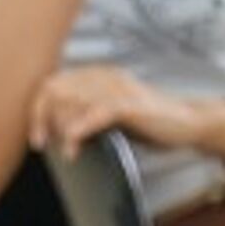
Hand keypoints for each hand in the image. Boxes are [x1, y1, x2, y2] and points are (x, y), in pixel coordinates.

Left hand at [28, 62, 187, 157]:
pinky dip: (78, 132)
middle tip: (45, 145)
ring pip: (71, 99)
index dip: (37, 110)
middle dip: (43, 119)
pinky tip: (74, 149)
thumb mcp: (107, 117)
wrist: (187, 123)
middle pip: (55, 89)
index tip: (37, 138)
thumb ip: (82, 116)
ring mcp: (118, 88)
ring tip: (69, 149)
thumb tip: (51, 130)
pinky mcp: (130, 104)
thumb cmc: (148, 122)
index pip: (52, 83)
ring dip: (61, 128)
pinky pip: (95, 112)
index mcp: (96, 77)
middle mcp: (104, 77)